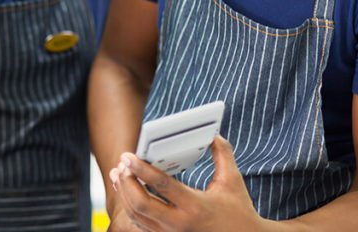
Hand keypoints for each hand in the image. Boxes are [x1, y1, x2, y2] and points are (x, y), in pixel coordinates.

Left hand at [108, 136, 269, 230]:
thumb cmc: (238, 211)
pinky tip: (127, 193)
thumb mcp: (233, 181)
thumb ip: (223, 155)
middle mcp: (180, 223)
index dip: (142, 169)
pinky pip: (141, 225)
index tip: (127, 155)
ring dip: (123, 194)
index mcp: (195, 206)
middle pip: (141, 203)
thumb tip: (213, 134)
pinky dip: (131, 207)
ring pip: (136, 215)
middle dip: (126, 182)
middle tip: (121, 164)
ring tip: (119, 175)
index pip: (161, 185)